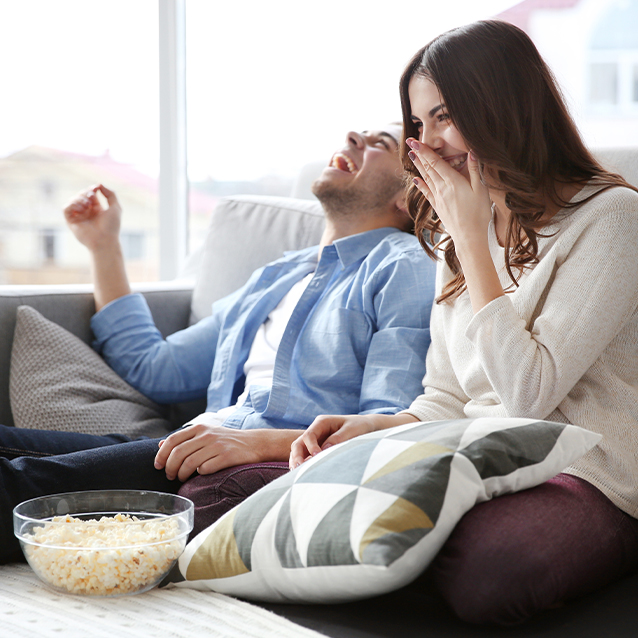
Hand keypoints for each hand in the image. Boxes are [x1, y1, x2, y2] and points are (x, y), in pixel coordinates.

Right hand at [63, 184, 121, 252]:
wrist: (104, 240)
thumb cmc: (111, 226)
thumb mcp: (116, 207)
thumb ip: (111, 194)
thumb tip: (99, 184)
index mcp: (96, 209)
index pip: (90, 194)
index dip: (91, 189)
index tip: (95, 188)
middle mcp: (86, 212)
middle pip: (81, 195)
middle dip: (85, 193)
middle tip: (91, 198)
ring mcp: (78, 216)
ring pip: (73, 200)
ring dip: (80, 199)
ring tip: (86, 205)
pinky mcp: (71, 222)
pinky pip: (66, 208)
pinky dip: (72, 205)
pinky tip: (81, 209)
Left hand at [154, 423, 301, 481]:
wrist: (255, 443)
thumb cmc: (228, 441)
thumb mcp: (206, 434)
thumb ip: (185, 439)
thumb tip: (160, 444)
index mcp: (200, 428)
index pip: (173, 440)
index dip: (161, 454)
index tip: (158, 466)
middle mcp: (207, 434)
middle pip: (178, 453)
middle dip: (170, 468)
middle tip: (170, 476)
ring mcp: (217, 445)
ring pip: (189, 463)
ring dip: (182, 474)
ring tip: (182, 478)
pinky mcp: (227, 457)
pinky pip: (205, 469)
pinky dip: (199, 474)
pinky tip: (201, 475)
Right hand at [289, 413, 416, 469]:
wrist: (368, 427)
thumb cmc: (361, 426)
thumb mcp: (352, 430)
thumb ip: (339, 438)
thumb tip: (324, 450)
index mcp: (322, 422)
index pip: (309, 435)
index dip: (311, 447)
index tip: (317, 457)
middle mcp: (316, 431)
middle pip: (299, 443)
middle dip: (297, 456)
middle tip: (299, 469)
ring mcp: (316, 440)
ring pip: (300, 451)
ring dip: (298, 462)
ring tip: (298, 475)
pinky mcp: (319, 449)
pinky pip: (307, 457)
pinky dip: (304, 466)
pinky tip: (305, 475)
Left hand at [407, 139, 491, 252]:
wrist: (470, 237)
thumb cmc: (479, 214)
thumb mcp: (481, 190)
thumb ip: (475, 170)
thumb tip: (472, 152)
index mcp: (453, 182)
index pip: (436, 163)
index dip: (425, 151)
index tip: (415, 141)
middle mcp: (442, 189)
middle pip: (428, 168)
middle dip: (419, 154)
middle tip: (409, 142)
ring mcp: (438, 199)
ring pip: (426, 178)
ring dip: (418, 166)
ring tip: (411, 155)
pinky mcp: (438, 207)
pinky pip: (427, 193)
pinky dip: (420, 185)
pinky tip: (415, 179)